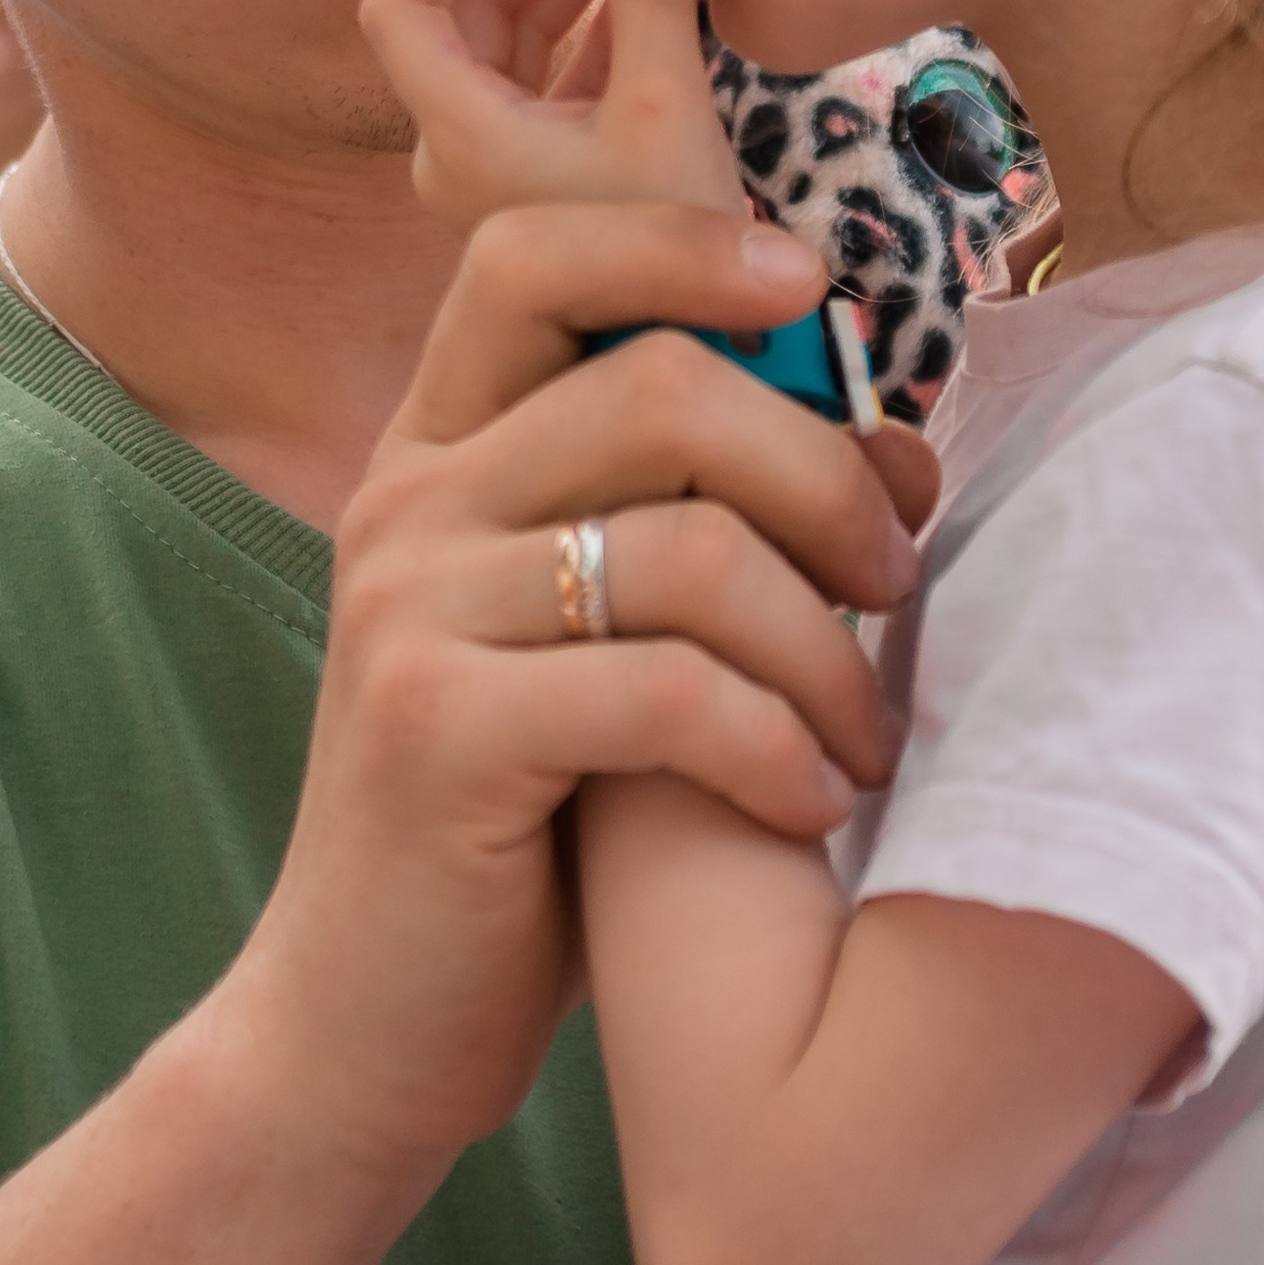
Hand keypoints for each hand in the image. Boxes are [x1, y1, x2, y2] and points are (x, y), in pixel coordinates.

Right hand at [228, 196, 935, 1190]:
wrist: (361, 1025)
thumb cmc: (523, 826)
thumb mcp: (607, 643)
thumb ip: (713, 524)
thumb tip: (902, 441)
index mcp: (437, 450)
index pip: (532, 253)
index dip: (678, 239)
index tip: (811, 283)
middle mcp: (405, 503)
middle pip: (657, 385)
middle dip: (821, 475)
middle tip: (897, 580)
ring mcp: (407, 613)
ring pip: (691, 548)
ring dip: (828, 648)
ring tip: (870, 738)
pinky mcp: (436, 735)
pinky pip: (668, 691)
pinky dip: (775, 746)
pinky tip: (807, 805)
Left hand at [359, 0, 748, 231]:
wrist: (696, 352)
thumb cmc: (671, 249)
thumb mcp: (667, 109)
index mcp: (462, 131)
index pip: (398, 10)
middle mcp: (462, 150)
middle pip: (471, 15)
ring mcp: (502, 171)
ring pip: (516, 48)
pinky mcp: (549, 183)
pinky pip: (554, 86)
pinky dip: (594, 33)